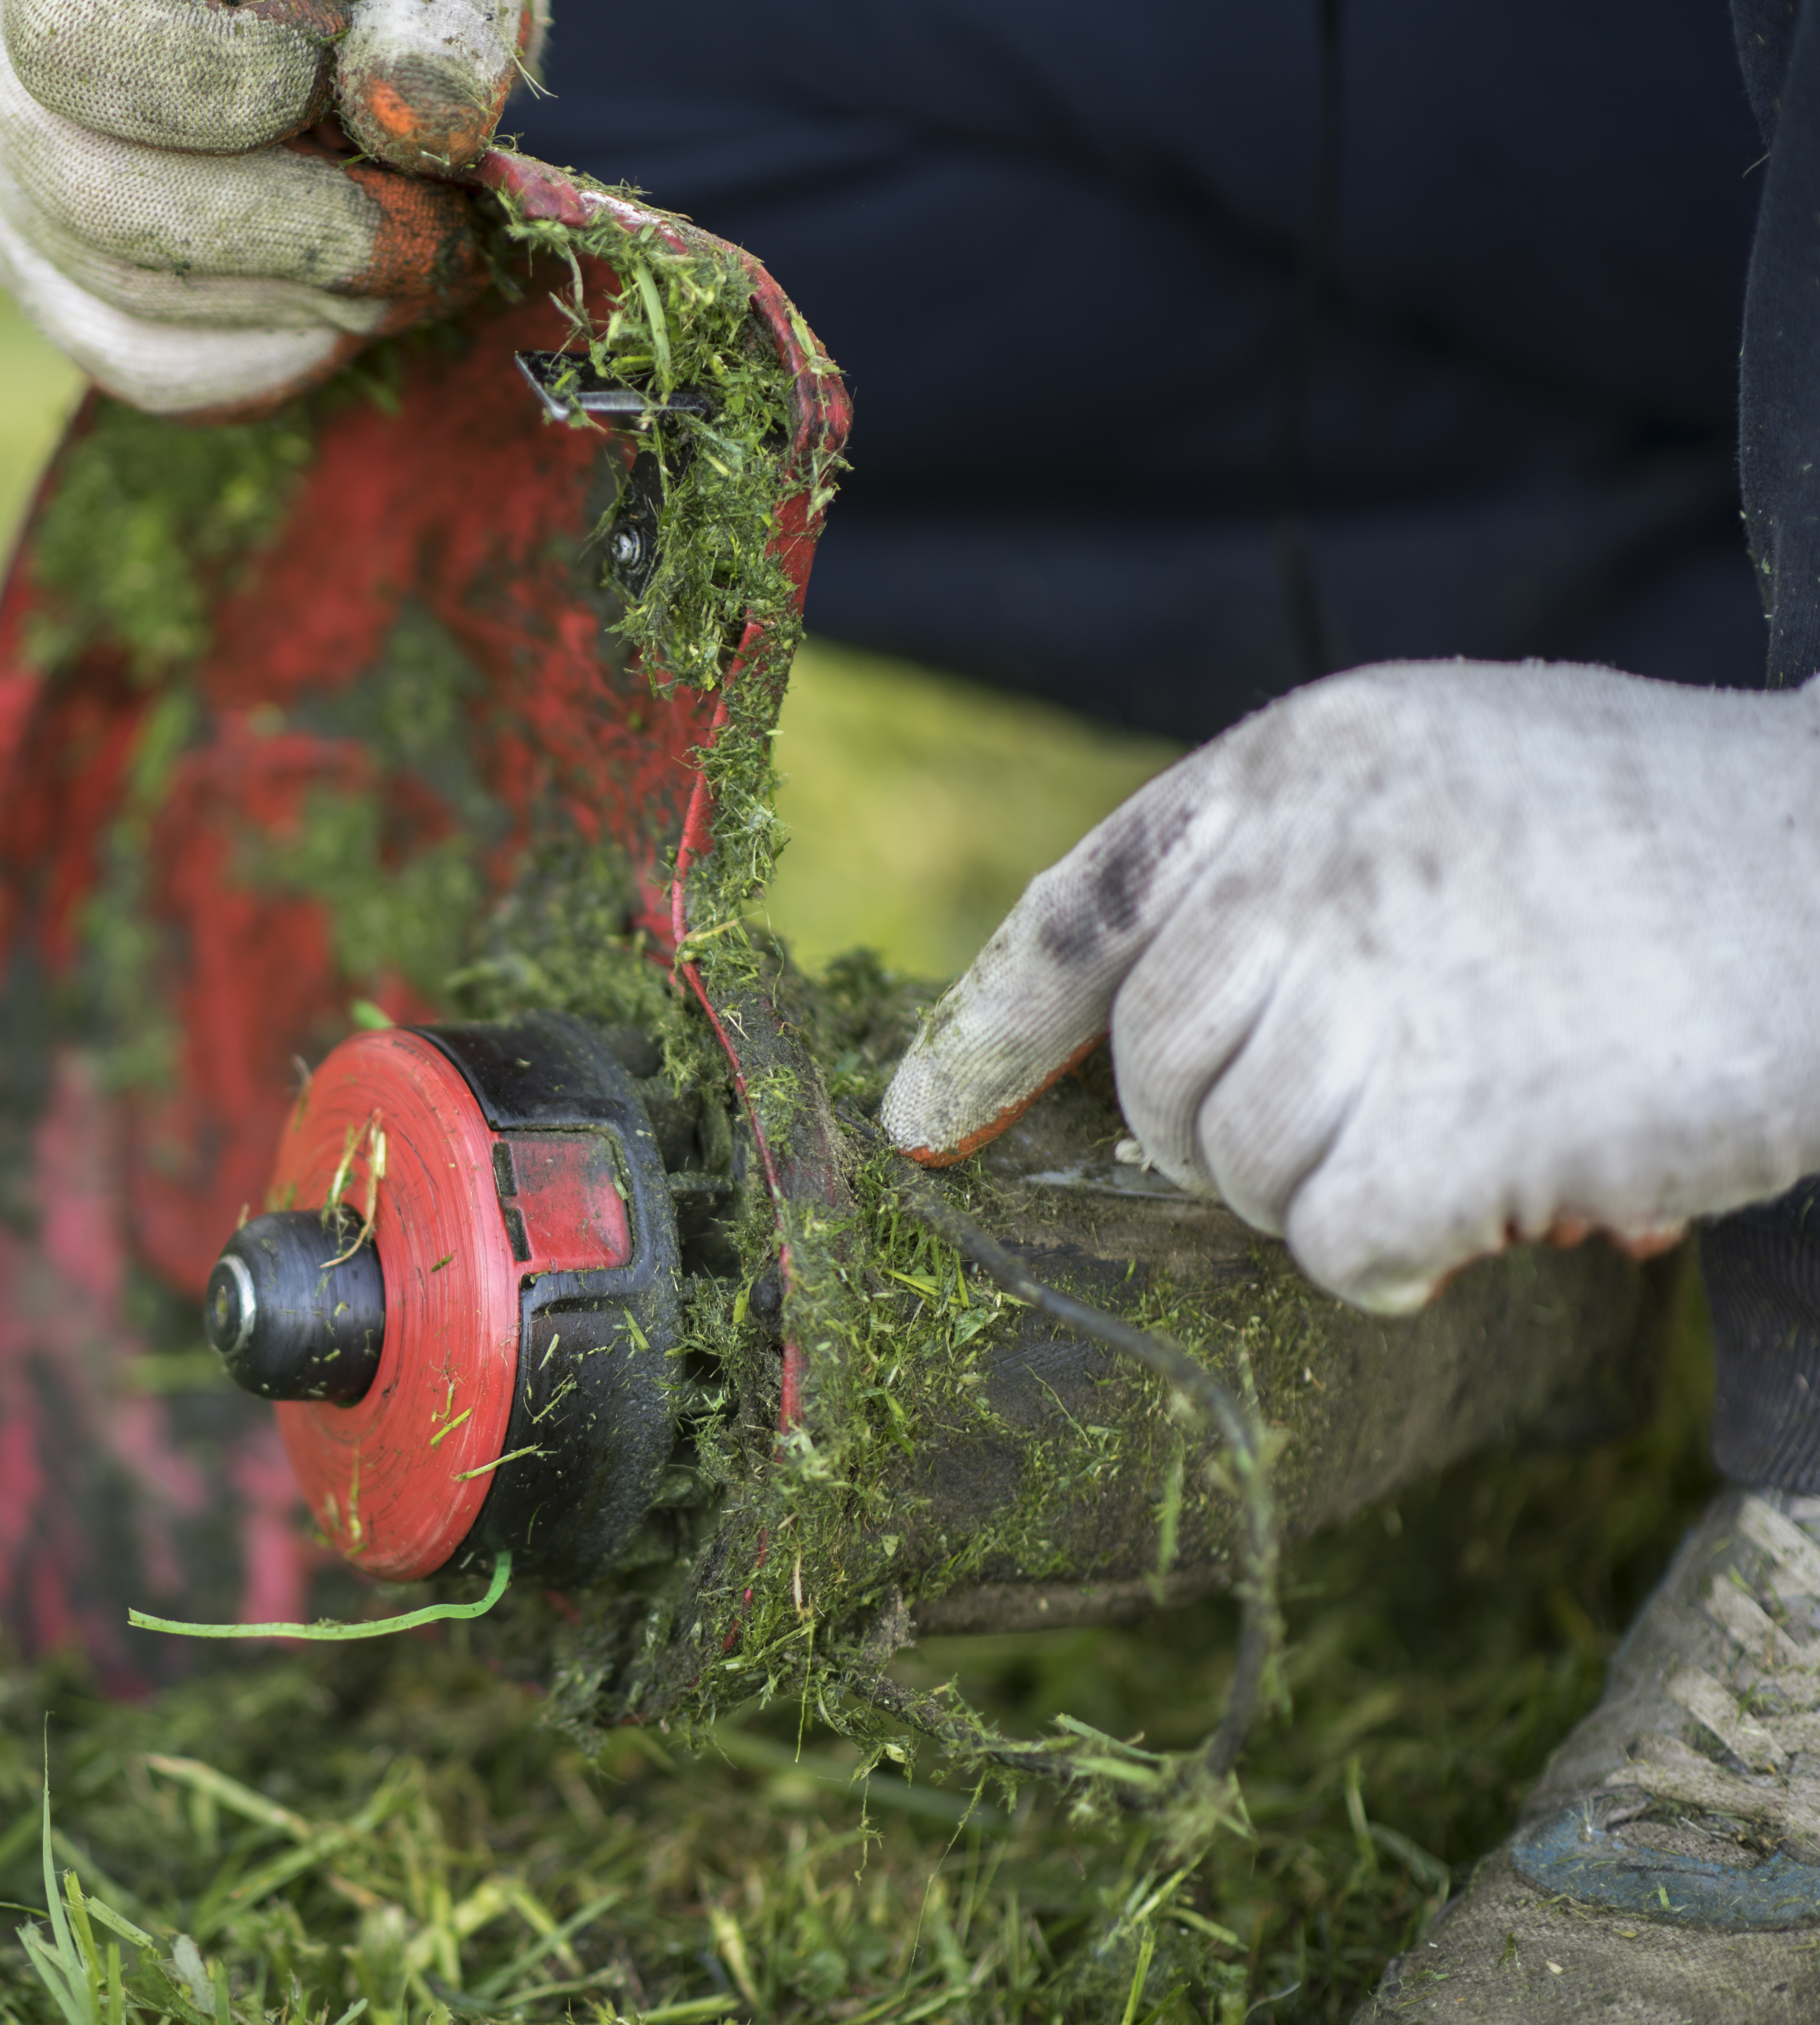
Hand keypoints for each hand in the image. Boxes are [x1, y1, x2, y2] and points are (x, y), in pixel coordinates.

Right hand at [0, 0, 537, 415]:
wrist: (311, 29)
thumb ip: (426, 25)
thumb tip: (424, 110)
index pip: (75, 43)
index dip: (214, 81)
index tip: (326, 79)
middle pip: (98, 197)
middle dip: (293, 230)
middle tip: (429, 229)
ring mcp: (5, 186)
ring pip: (125, 295)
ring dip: (300, 297)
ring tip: (415, 262)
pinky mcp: (55, 283)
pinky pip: (143, 364)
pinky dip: (265, 355)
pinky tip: (344, 318)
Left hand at [879, 661, 1819, 1313]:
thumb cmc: (1650, 839)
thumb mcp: (1444, 774)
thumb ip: (1291, 875)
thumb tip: (1140, 1056)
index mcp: (1298, 762)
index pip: (1080, 909)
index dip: (988, 1028)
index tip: (922, 1116)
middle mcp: (1317, 860)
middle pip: (1154, 1066)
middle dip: (1219, 1130)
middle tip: (1357, 1120)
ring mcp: (1392, 986)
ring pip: (1238, 1163)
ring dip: (1325, 1188)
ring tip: (1454, 1135)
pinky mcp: (1475, 1120)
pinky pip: (1335, 1242)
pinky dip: (1389, 1259)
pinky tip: (1477, 1217)